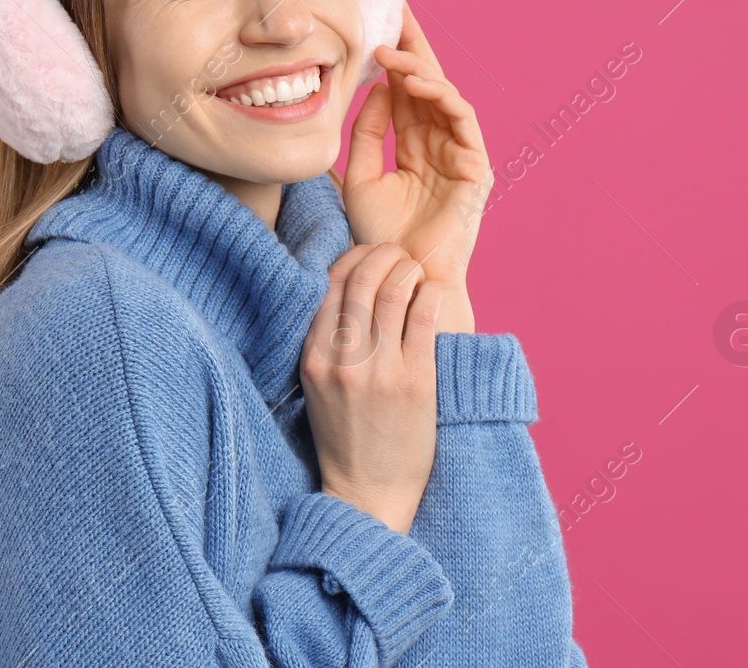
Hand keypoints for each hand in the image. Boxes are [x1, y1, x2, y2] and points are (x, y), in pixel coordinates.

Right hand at [300, 242, 440, 534]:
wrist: (368, 492)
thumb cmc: (346, 437)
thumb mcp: (320, 386)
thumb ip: (329, 342)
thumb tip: (352, 290)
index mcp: (314, 358)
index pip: (329, 285)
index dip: (353, 259)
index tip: (370, 256)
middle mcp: (342, 361)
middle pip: (361, 280)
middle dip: (382, 255)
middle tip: (398, 255)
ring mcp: (379, 371)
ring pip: (392, 292)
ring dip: (408, 269)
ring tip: (416, 268)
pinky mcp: (415, 382)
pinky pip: (424, 319)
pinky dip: (430, 295)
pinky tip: (433, 293)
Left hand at [344, 1, 490, 330]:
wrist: (400, 279)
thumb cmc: (378, 239)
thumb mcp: (357, 178)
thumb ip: (366, 134)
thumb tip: (377, 88)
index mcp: (412, 146)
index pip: (404, 90)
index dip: (393, 56)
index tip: (376, 20)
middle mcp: (437, 144)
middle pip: (427, 83)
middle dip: (413, 44)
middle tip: (397, 7)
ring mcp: (459, 154)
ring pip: (445, 96)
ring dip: (419, 69)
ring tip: (390, 52)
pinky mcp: (476, 166)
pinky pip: (463, 119)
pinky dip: (442, 96)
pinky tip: (416, 83)